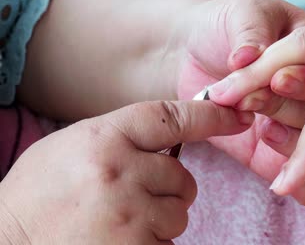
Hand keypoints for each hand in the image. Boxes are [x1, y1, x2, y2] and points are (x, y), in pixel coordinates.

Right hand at [0, 101, 251, 243]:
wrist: (7, 238)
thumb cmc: (41, 190)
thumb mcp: (75, 144)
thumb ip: (122, 136)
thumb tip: (172, 136)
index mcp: (104, 138)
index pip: (171, 118)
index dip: (209, 117)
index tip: (237, 116)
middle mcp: (120, 172)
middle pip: (182, 175)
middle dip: (170, 186)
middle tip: (137, 193)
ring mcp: (128, 214)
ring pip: (179, 211)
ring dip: (161, 216)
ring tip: (121, 218)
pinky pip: (168, 241)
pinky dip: (153, 240)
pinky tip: (120, 236)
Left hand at [172, 0, 304, 205]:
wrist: (189, 51)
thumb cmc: (223, 26)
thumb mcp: (242, 13)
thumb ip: (252, 31)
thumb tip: (249, 57)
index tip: (275, 78)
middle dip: (293, 111)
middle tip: (250, 98)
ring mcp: (300, 129)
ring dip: (299, 147)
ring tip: (262, 128)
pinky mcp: (276, 155)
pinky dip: (303, 187)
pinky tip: (275, 173)